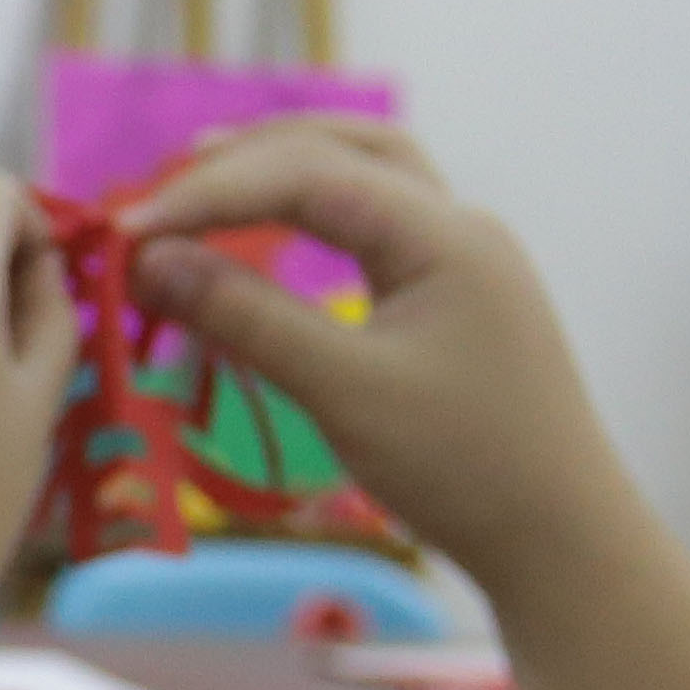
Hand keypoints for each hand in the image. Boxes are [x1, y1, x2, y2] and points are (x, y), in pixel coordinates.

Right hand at [117, 117, 636, 598]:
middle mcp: (459, 228)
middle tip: (163, 190)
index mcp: (442, 234)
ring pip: (370, 178)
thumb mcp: (343, 391)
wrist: (563, 541)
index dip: (207, 195)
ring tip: (211, 182)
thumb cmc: (464, 467)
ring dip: (289, 170)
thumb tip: (148, 260)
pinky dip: (317, 214)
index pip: (306, 174)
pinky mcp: (460, 301)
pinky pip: (379, 226)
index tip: (126, 234)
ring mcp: (466, 262)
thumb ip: (246, 316)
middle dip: (250, 158)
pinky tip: (280, 237)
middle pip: (346, 148)